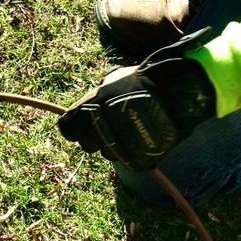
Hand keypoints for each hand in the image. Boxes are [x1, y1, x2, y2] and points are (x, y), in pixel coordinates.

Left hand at [57, 43, 216, 170]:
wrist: (173, 92)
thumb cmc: (142, 81)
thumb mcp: (111, 80)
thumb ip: (94, 95)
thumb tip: (89, 102)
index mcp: (87, 111)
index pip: (67, 129)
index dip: (76, 126)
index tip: (85, 123)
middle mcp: (98, 132)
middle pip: (86, 144)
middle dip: (96, 136)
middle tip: (112, 125)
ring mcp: (118, 148)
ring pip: (108, 153)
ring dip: (116, 144)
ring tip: (132, 128)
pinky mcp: (136, 160)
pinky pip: (128, 160)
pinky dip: (135, 152)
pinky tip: (144, 137)